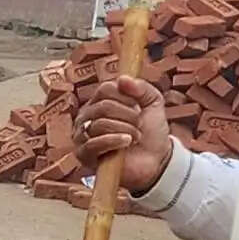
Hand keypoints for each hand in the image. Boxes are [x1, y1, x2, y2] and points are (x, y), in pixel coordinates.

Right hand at [73, 75, 171, 194]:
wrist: (156, 161)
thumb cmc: (151, 133)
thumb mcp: (153, 103)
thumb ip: (142, 88)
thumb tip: (123, 78)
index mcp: (101, 102)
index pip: (106, 89)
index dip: (126, 96)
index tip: (138, 107)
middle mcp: (87, 117)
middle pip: (103, 106)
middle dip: (128, 116)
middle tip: (138, 125)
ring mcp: (83, 136)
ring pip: (100, 124)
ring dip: (125, 130)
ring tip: (134, 138)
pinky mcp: (84, 155)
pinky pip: (93, 143)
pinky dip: (113, 141)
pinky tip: (126, 143)